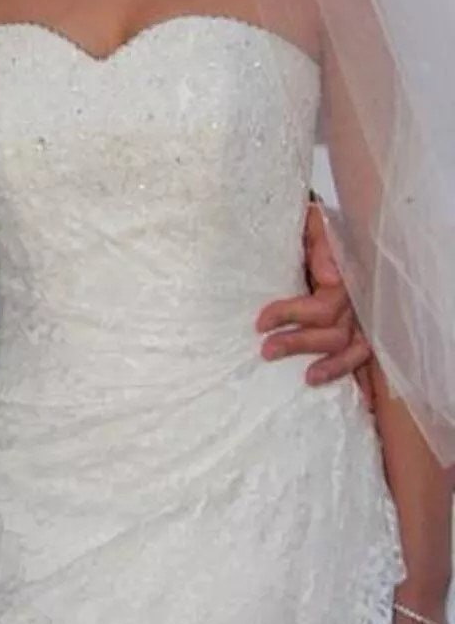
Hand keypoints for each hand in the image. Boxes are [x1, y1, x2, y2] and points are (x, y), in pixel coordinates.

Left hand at [256, 203, 371, 386]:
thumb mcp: (313, 223)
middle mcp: (356, 300)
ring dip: (331, 365)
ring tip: (307, 379)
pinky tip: (356, 400)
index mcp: (343, 277)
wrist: (332, 225)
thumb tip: (329, 277)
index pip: (322, 307)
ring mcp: (361, 316)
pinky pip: (364, 356)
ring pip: (352, 348)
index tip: (260, 322)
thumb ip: (320, 243)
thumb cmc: (314, 226)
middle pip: (333, 331)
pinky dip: (355, 373)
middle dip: (299, 343)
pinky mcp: (361, 329)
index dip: (291, 315)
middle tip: (266, 350)